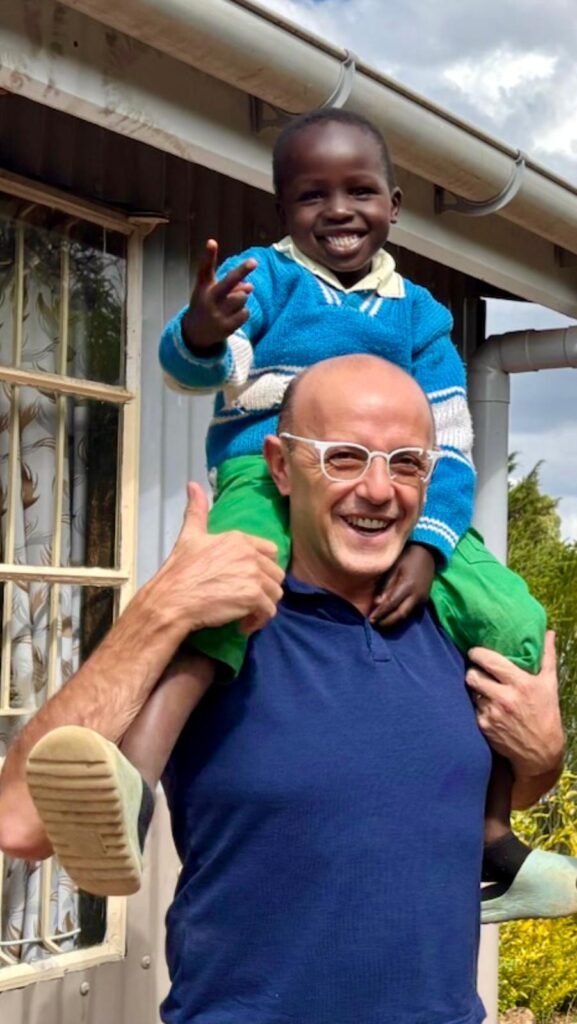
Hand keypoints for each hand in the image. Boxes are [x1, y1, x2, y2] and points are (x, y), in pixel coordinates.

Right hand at [152, 482, 284, 635]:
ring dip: (263, 606)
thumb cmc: (179, 570)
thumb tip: (193, 485)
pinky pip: (269, 612)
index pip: (269, 551)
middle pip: (276, 573)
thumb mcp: (189, 536)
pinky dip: (259, 621)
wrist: (172, 599)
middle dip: (264, 588)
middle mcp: (250, 554)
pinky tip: (243, 625)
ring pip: (276, 593)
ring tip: (245, 614)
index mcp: (238, 538)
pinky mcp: (253, 596)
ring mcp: (253, 575)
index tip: (248, 580)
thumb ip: (197, 511)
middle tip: (246, 600)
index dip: (262, 567)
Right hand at [181, 239, 256, 350]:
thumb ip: (230, 284)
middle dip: (241, 271)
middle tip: (254, 261)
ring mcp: (217, 314)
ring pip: (242, 297)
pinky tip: (233, 316)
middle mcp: (209, 299)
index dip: (208, 255)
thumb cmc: (206, 305)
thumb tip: (250, 287)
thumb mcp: (209, 291)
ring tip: (231, 304)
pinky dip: (243, 312)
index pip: (205, 268)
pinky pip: (245, 312)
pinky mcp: (226, 327)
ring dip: (242, 298)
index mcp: (203, 287)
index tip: (212, 242)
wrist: (196, 334)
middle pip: (228, 282)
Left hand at [370, 543, 435, 626]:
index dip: (381, 613)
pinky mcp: (424, 599)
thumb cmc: (407, 557)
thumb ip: (386, 586)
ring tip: (381, 623)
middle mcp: (416, 595)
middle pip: (400, 615)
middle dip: (387, 622)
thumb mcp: (394, 568)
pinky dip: (400, 615)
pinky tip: (391, 616)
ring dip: (394, 620)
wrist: (428, 553)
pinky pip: (411, 611)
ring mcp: (422, 598)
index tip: (370, 619)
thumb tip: (376, 603)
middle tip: (374, 624)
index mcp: (407, 586)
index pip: (391, 604)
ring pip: (407, 615)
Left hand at [466, 631, 564, 783]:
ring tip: (484, 687)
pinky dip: (478, 704)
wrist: (541, 751)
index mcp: (520, 683)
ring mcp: (492, 713)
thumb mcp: (549, 683)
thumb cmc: (546, 712)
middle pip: (473, 675)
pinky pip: (473, 707)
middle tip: (476, 668)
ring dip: (475, 688)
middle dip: (473, 670)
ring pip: (471, 690)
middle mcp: (504, 698)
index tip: (475, 651)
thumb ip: (547, 656)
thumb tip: (548, 632)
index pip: (489, 660)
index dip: (477, 653)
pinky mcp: (483, 726)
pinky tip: (487, 705)